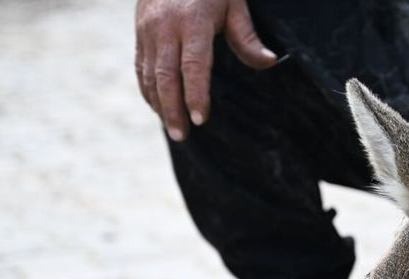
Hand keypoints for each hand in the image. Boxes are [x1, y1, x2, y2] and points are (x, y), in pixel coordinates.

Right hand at [135, 0, 276, 140]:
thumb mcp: (234, 3)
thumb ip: (247, 36)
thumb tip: (269, 62)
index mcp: (192, 21)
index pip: (192, 65)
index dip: (195, 94)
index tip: (200, 119)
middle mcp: (165, 27)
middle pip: (166, 76)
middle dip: (173, 109)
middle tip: (182, 135)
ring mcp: (148, 30)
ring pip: (150, 75)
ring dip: (159, 105)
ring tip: (173, 130)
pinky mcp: (139, 33)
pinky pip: (141, 67)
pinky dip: (148, 91)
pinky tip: (159, 108)